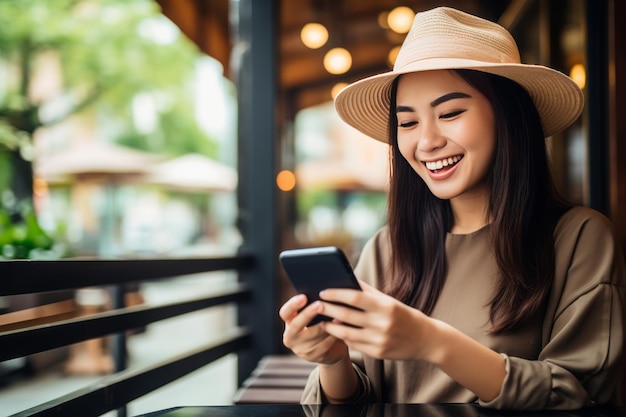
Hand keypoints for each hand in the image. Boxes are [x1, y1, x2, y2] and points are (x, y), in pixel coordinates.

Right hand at [279, 294, 349, 364]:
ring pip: (313, 335)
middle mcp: (290, 336)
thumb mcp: (316, 315)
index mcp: (289, 321)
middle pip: (295, 325)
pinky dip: (333, 335)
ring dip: (326, 325)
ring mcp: (300, 349)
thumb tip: (324, 292)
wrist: (332, 349)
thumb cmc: (323, 323)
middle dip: (307, 314)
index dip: (292, 305)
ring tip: (337, 315)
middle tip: (319, 304)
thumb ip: (315, 305)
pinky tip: (342, 328)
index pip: (285, 313)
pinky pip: (324, 345)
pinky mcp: (312, 357)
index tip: (303, 296)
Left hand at [317, 281, 437, 361]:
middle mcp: (382, 324)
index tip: (323, 291)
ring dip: (330, 326)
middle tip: (315, 304)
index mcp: (386, 306)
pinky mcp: (377, 353)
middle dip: (328, 309)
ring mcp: (379, 340)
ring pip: (346, 333)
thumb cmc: (404, 315)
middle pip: (346, 315)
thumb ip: (367, 291)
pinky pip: (353, 344)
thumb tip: (345, 278)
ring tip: (322, 320)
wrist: (426, 340)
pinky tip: (335, 331)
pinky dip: (342, 336)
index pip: (354, 297)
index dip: (336, 294)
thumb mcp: (389, 301)